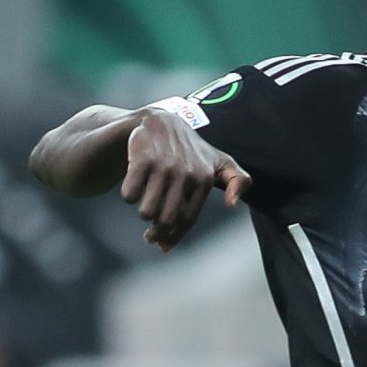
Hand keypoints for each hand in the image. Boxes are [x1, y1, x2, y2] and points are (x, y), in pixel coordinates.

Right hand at [121, 107, 248, 250]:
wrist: (160, 121)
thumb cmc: (192, 150)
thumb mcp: (220, 162)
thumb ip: (238, 180)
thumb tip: (233, 205)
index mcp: (204, 178)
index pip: (187, 220)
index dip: (173, 237)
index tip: (162, 245)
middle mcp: (185, 173)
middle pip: (165, 220)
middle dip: (156, 232)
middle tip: (150, 234)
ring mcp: (163, 165)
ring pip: (146, 211)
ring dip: (143, 213)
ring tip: (144, 208)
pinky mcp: (142, 158)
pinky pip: (130, 194)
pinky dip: (129, 196)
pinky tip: (133, 190)